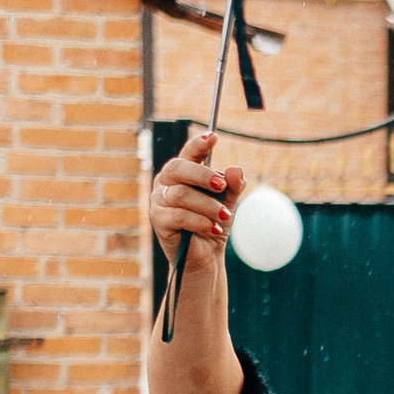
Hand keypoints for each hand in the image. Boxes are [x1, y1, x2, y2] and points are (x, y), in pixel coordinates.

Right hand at [147, 129, 247, 258]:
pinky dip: (200, 221)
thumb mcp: (228, 203)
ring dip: (207, 206)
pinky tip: (213, 228)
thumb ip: (233, 186)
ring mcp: (159, 200)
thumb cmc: (213, 224)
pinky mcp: (157, 220)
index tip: (213, 136)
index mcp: (182, 174)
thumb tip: (236, 169)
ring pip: (181, 194)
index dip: (198, 144)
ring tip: (225, 217)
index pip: (187, 153)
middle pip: (178, 168)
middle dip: (203, 175)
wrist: (206, 257)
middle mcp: (166, 183)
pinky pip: (179, 215)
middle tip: (222, 187)